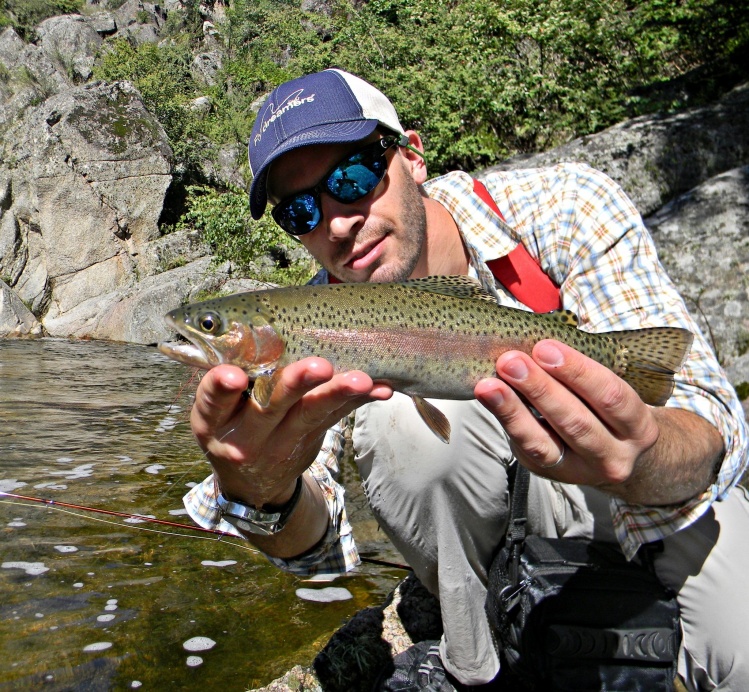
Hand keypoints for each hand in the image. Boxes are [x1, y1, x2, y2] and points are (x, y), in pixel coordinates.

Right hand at [190, 358, 392, 508]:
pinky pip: (336, 418)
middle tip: (319, 366)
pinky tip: (382, 388)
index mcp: (213, 422)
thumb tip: (241, 326)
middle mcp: (247, 436)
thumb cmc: (230, 427)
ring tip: (361, 379)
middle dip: (296, 384)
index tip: (233, 375)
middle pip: (271, 407)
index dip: (221, 388)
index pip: (213, 403)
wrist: (252, 483)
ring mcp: (281, 443)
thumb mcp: (213, 414)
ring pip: (311, 415)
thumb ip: (222, 383)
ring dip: (338, 393)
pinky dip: (359, 401)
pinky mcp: (310, 441)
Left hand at [474, 340, 660, 490]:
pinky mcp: (550, 475)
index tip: (546, 347)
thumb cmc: (607, 411)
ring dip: (513, 410)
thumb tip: (535, 342)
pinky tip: (491, 400)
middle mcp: (614, 456)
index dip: (578, 371)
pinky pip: (526, 449)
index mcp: (637, 427)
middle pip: (576, 422)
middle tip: (511, 361)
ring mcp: (581, 472)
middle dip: (540, 389)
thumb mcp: (611, 394)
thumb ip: (582, 374)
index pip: (612, 396)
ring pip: (544, 444)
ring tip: (489, 384)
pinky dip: (507, 422)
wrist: (614, 455)